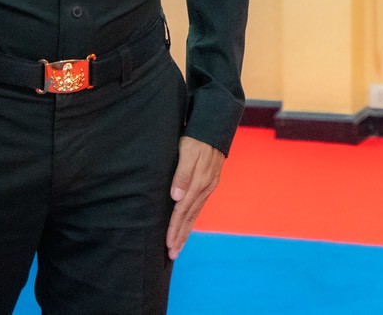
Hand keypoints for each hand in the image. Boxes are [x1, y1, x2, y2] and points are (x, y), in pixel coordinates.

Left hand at [166, 136, 225, 259]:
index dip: (175, 228)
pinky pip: (198, 206)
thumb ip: (182, 174)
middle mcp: (205, 188)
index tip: (168, 244)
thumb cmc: (196, 138)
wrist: (214, 127)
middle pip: (189, 216)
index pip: (183, 210)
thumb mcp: (187, 151)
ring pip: (194, 213)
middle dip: (180, 236)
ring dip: (185, 230)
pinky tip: (187, 224)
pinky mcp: (209, 183)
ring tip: (178, 246)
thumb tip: (176, 197)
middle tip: (172, 254)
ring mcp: (208, 186)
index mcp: (198, 182)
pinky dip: (191, 219)